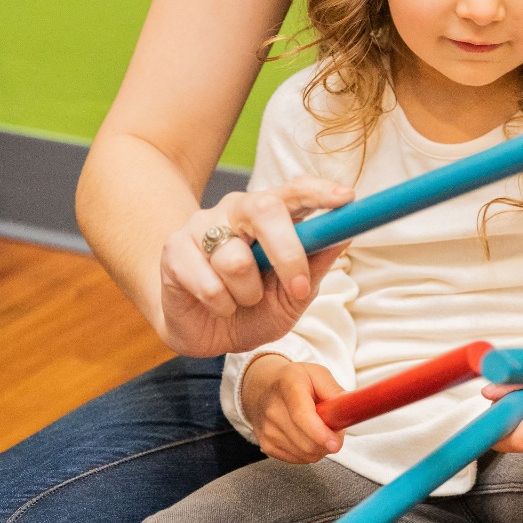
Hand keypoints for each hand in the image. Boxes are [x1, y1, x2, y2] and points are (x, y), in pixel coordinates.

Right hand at [158, 178, 353, 356]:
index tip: (347, 199)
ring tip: (240, 301)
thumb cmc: (251, 309)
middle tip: (297, 288)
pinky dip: (221, 305)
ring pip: (236, 259)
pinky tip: (216, 305)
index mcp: (269, 216)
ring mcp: (202, 226)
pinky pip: (208, 283)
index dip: (320, 191)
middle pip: (265, 209)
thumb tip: (344, 237)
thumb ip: (314, 268)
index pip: (295, 190)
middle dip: (288, 252)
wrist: (202, 332)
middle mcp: (235, 211)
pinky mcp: (175, 250)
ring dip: (248, 295)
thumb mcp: (292, 297)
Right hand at [241, 357, 345, 462]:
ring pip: (305, 454)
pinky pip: (298, 459)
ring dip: (320, 447)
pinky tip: (307, 436)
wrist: (260, 388)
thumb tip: (346, 409)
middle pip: (306, 441)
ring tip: (318, 428)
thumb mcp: (317, 373)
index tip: (335, 443)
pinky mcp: (266, 446)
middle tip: (334, 427)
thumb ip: (333, 390)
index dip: (320, 433)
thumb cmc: (292, 381)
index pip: (302, 415)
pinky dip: (309, 452)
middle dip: (329, 440)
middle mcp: (273, 409)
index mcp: (288, 386)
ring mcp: (267, 430)